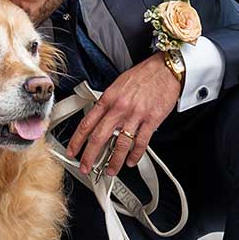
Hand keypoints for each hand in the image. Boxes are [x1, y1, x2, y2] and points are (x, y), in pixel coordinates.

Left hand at [65, 54, 182, 177]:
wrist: (166, 70)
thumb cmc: (143, 76)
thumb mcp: (117, 85)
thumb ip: (108, 103)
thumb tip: (98, 119)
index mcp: (108, 98)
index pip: (87, 123)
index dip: (77, 140)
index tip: (72, 150)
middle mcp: (120, 108)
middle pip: (99, 137)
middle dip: (90, 156)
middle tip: (86, 167)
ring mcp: (136, 115)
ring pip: (121, 144)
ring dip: (114, 161)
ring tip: (110, 170)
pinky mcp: (151, 120)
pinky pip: (141, 143)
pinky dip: (135, 155)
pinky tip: (131, 161)